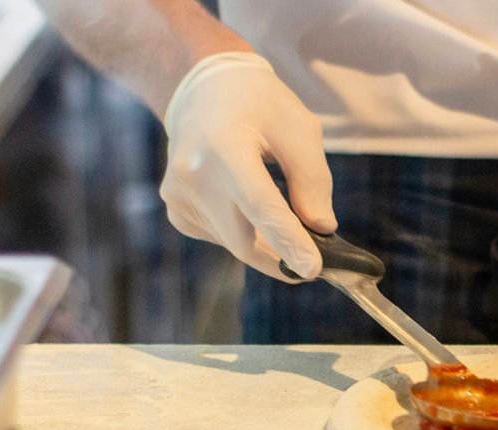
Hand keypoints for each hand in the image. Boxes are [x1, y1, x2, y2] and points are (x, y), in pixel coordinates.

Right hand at [160, 52, 334, 280]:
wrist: (203, 90)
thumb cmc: (259, 105)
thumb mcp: (300, 129)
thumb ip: (313, 180)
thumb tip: (321, 228)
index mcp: (224, 146)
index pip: (260, 206)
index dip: (288, 242)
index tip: (312, 270)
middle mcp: (192, 174)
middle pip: (245, 239)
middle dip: (283, 257)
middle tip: (316, 260)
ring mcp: (179, 195)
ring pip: (236, 243)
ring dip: (266, 243)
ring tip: (283, 215)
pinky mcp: (176, 209)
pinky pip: (222, 237)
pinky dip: (246, 233)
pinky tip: (248, 204)